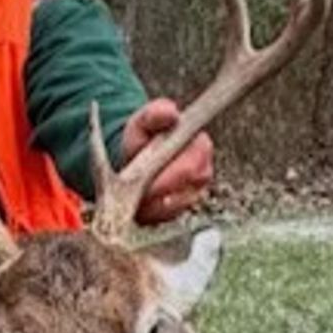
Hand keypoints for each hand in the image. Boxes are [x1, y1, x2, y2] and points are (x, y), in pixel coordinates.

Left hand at [121, 98, 213, 224]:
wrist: (130, 156)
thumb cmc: (142, 136)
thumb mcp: (144, 120)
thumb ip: (156, 114)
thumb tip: (171, 114)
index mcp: (199, 147)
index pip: (195, 166)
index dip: (172, 175)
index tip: (149, 178)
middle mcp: (202, 172)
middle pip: (187, 191)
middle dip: (158, 192)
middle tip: (136, 189)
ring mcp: (192, 193)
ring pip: (175, 208)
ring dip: (152, 204)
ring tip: (134, 194)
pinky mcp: (178, 210)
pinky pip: (165, 219)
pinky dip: (148, 213)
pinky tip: (138, 204)